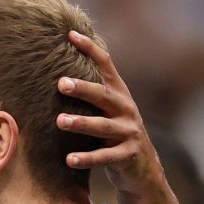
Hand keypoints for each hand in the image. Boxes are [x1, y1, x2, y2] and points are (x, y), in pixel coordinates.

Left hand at [56, 31, 163, 198]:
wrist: (144, 169)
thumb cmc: (117, 135)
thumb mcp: (109, 111)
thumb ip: (92, 94)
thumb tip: (58, 71)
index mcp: (119, 94)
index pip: (106, 65)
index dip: (90, 49)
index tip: (70, 34)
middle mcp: (126, 109)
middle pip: (103, 95)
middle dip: (83, 88)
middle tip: (61, 84)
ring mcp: (129, 132)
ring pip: (103, 126)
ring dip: (81, 123)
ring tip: (60, 122)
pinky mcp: (128, 155)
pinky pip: (105, 157)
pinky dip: (87, 158)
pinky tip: (70, 159)